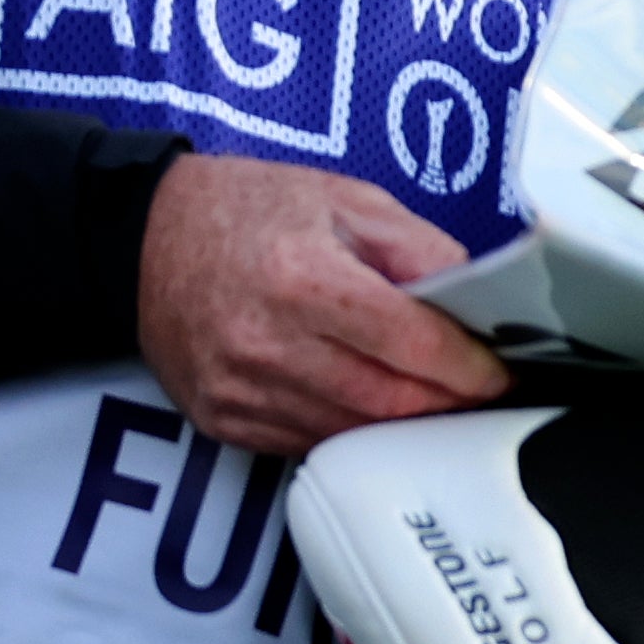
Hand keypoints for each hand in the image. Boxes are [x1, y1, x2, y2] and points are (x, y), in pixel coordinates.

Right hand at [140, 152, 510, 454]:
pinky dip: (351, 430)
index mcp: (303, 278)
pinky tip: (367, 403)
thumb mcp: (347, 200)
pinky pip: (310, 444)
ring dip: (404, 424)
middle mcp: (268, 344)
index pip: (413, 346)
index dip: (471, 367)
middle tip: (480, 393)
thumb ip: (421, 251)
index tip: (501, 372)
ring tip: (433, 399)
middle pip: (390, 403)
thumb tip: (479, 306)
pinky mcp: (224, 421)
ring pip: (354, 433)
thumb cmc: (249, 210)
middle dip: (448, 403)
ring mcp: (241, 392)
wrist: (141, 238)